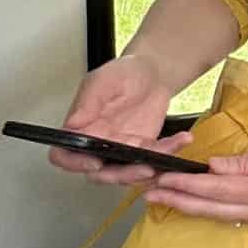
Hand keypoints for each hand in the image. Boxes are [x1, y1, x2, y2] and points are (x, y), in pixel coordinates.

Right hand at [53, 56, 174, 183]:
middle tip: (141, 167)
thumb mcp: (104, 80)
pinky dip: (169, 152)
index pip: (65, 155)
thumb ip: (89, 101)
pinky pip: (154, 158)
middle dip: (121, 174)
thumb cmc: (124, 72)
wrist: (153, 72)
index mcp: (81, 128)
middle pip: (100, 172)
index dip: (75, 164)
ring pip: (128, 172)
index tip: (94, 163)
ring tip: (164, 153)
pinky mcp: (144, 149)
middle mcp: (98, 144)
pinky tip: (182, 139)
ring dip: (147, 169)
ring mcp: (121, 149)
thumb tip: (72, 124)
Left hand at [143, 136, 247, 226]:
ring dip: (188, 206)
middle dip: (177, 201)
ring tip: (162, 198)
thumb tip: (211, 166)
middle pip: (210, 209)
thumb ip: (244, 162)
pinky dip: (206, 208)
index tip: (162, 178)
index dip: (186, 185)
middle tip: (148, 193)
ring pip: (216, 215)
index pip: (216, 190)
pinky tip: (192, 202)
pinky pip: (229, 215)